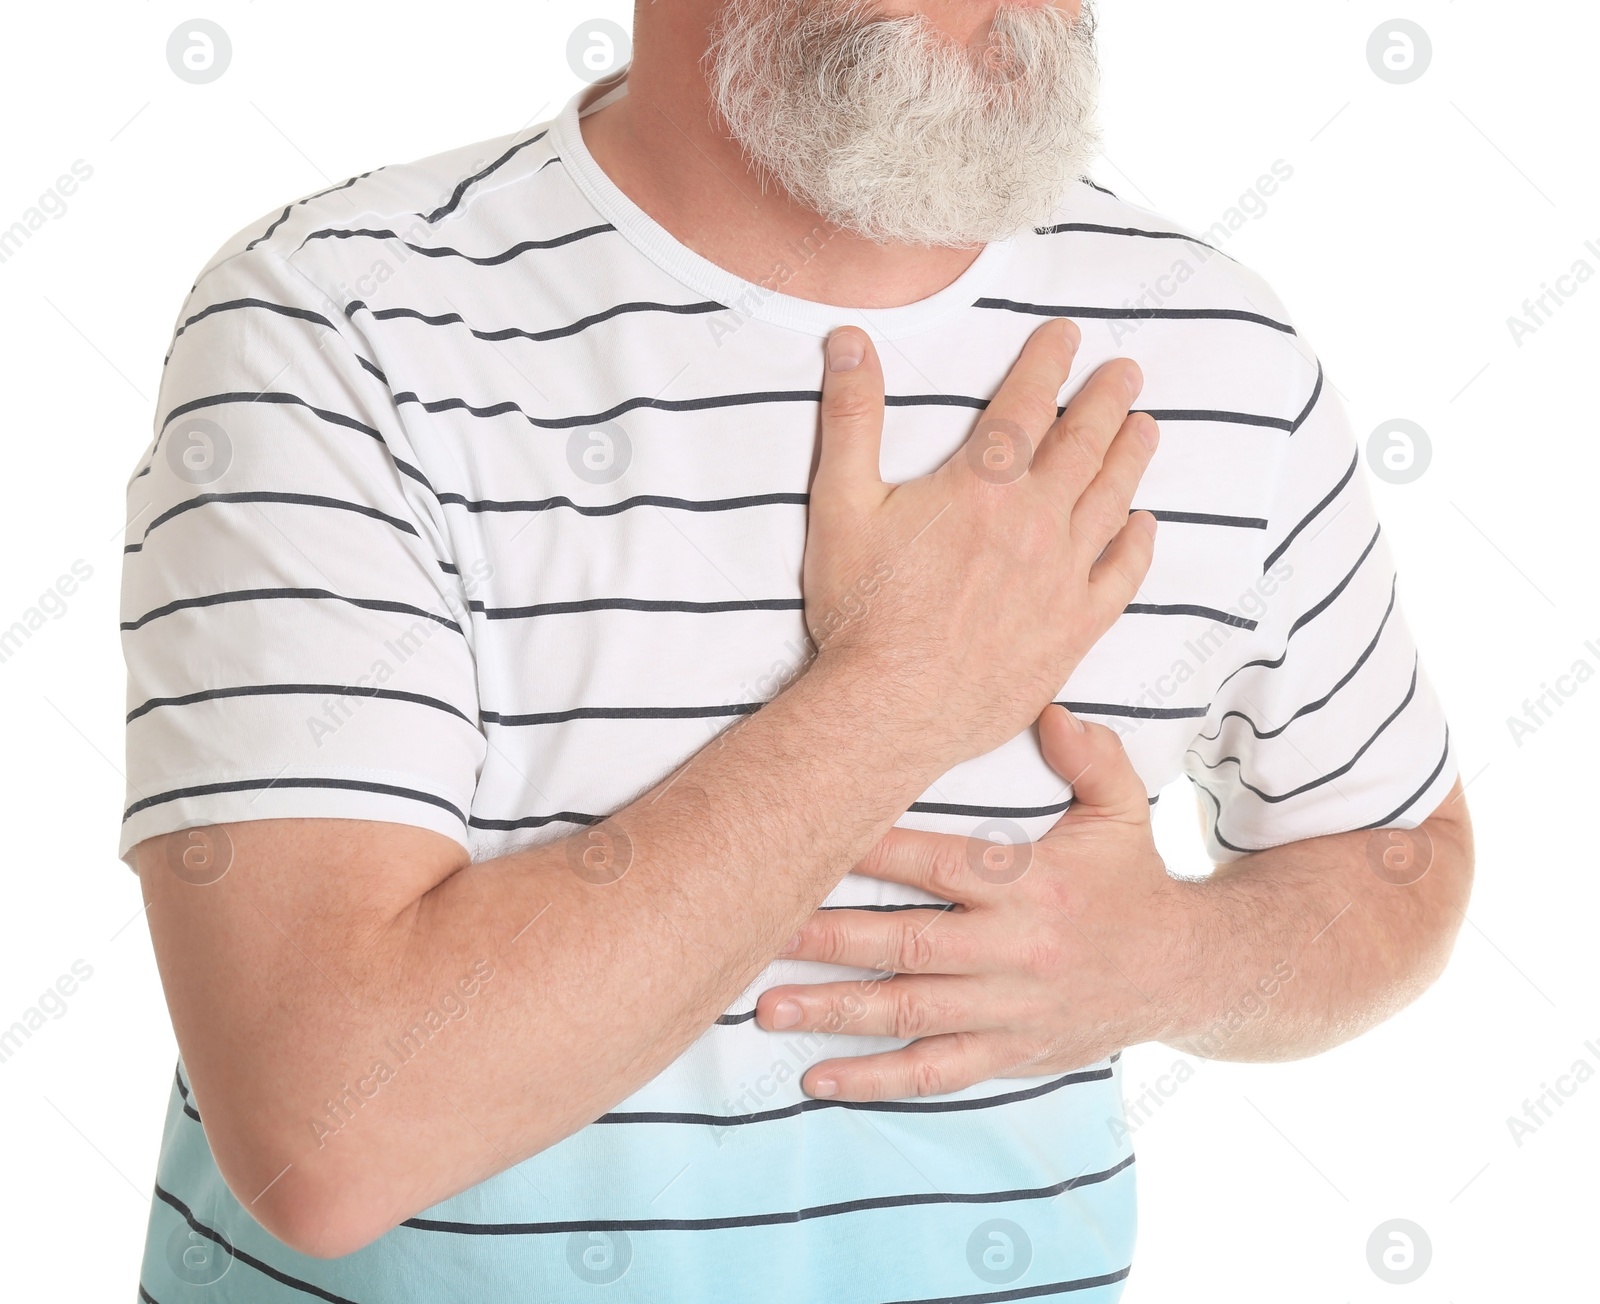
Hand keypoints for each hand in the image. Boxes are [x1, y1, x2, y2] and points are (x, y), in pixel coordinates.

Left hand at [755, 707, 1203, 1099]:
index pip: (936, 863)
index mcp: (1032, 884)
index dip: (870, 849)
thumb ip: (1089, 757)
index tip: (808, 838)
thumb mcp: (1124, 809)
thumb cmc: (1134, 882)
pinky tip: (815, 1078)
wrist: (1186, 974)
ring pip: (909, 1014)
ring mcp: (1009, 1010)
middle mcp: (1014, 950)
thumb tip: (1049, 710)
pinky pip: (935, 1072)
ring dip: (833, 1012)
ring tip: (766, 1007)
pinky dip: (874, 1081)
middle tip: (758, 930)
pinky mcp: (1009, 1054)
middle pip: (905, 942)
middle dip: (826, 939)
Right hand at [802, 320, 1158, 767]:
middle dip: (1107, 400)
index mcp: (982, 486)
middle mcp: (1035, 523)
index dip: (1049, 362)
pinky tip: (1144, 524)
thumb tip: (847, 343)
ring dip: (1131, 457)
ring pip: (1110, 500)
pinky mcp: (1072, 628)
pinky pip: (1121, 575)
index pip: (1027, 404)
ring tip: (1146, 426)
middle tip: (1126, 371)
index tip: (1068, 335)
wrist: (891, 708)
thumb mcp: (840, 504)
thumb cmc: (862, 610)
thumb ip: (850, 417)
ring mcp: (1061, 577)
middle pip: (1084, 444)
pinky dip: (1137, 544)